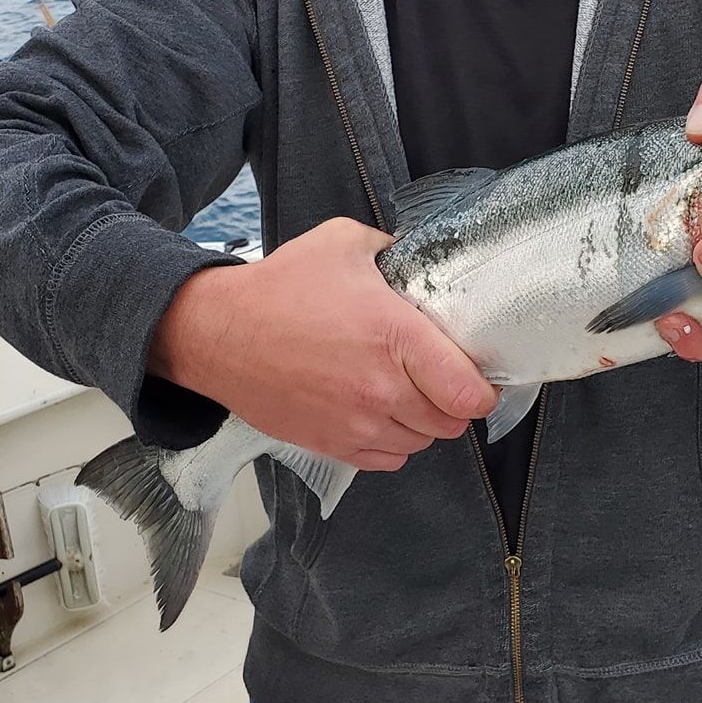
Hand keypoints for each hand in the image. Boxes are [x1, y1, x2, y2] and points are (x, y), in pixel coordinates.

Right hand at [149, 218, 496, 469]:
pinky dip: (393, 442)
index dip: (483, 387)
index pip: (469, 393)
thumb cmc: (280, 287)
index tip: (478, 374)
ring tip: (407, 393)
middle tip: (442, 378)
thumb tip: (415, 257)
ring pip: (421, 443)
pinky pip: (387, 460)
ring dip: (423, 422)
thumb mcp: (343, 242)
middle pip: (451, 423)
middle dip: (454, 402)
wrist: (218, 333)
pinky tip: (381, 414)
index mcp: (395, 337)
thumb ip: (391, 250)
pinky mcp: (331, 444)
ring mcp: (356, 423)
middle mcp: (381, 389)